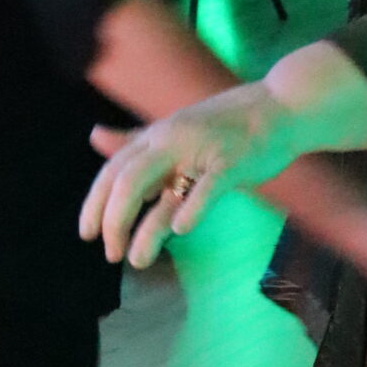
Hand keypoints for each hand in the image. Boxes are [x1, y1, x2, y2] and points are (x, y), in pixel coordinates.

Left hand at [82, 88, 301, 265]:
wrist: (280, 107)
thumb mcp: (175, 129)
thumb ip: (135, 139)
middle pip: (130, 180)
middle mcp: (172, 141)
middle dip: (114, 219)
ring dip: (147, 230)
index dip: (95, 202)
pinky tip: (180, 230)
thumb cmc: (228, 122)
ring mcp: (202, 150)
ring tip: (136, 260)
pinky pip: (209, 186)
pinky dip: (193, 207)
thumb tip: (94, 136)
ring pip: (165, 191)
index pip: (114, 169)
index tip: (86, 234)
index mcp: (157, 135)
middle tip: (109, 253)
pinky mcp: (232, 162)